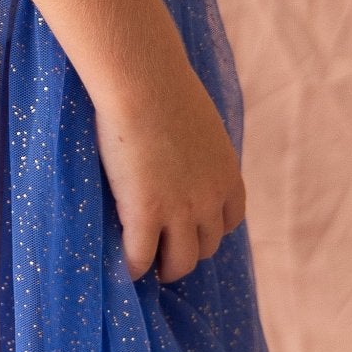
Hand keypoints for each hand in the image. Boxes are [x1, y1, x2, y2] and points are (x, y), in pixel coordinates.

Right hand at [93, 59, 247, 284]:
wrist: (144, 82)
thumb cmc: (163, 90)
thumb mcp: (200, 124)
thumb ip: (197, 150)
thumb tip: (180, 153)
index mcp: (227, 175)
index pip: (229, 222)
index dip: (208, 229)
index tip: (188, 229)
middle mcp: (212, 198)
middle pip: (207, 247)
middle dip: (186, 251)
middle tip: (161, 250)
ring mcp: (182, 209)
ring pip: (180, 262)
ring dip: (163, 268)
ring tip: (145, 267)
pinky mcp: (147, 213)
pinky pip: (141, 258)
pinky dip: (132, 268)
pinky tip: (122, 269)